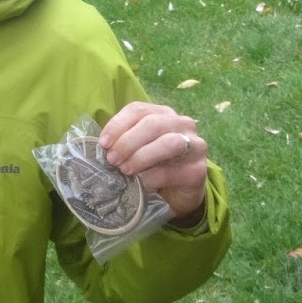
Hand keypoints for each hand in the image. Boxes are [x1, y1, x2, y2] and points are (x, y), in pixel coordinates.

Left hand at [97, 101, 207, 220]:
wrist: (178, 193)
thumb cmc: (154, 166)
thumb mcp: (137, 149)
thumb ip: (123, 142)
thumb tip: (103, 146)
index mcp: (164, 114)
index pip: (138, 109)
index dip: (118, 124)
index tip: (103, 143)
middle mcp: (183, 124)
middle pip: (153, 123)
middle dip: (128, 141)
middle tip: (112, 159)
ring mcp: (195, 146)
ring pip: (169, 143)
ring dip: (141, 156)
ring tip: (125, 170)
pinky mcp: (198, 170)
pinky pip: (172, 171)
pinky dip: (152, 177)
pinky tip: (141, 183)